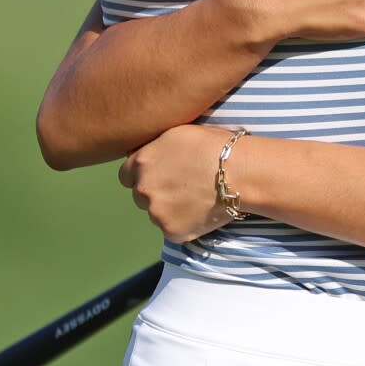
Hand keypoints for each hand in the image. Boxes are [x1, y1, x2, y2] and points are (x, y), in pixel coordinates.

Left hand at [118, 124, 239, 241]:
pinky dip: (183, 223)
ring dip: (169, 208)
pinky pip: (172, 229)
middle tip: (181, 187)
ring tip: (195, 198)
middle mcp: (143, 189)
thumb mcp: (177, 134)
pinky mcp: (172, 232)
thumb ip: (155, 147)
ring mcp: (156, 213)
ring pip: (156, 213)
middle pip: (139, 196)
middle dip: (155, 192)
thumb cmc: (214, 145)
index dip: (142, 175)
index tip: (158, 175)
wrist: (240, 172)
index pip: (125, 175)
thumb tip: (147, 153)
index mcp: (141, 162)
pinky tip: (200, 210)